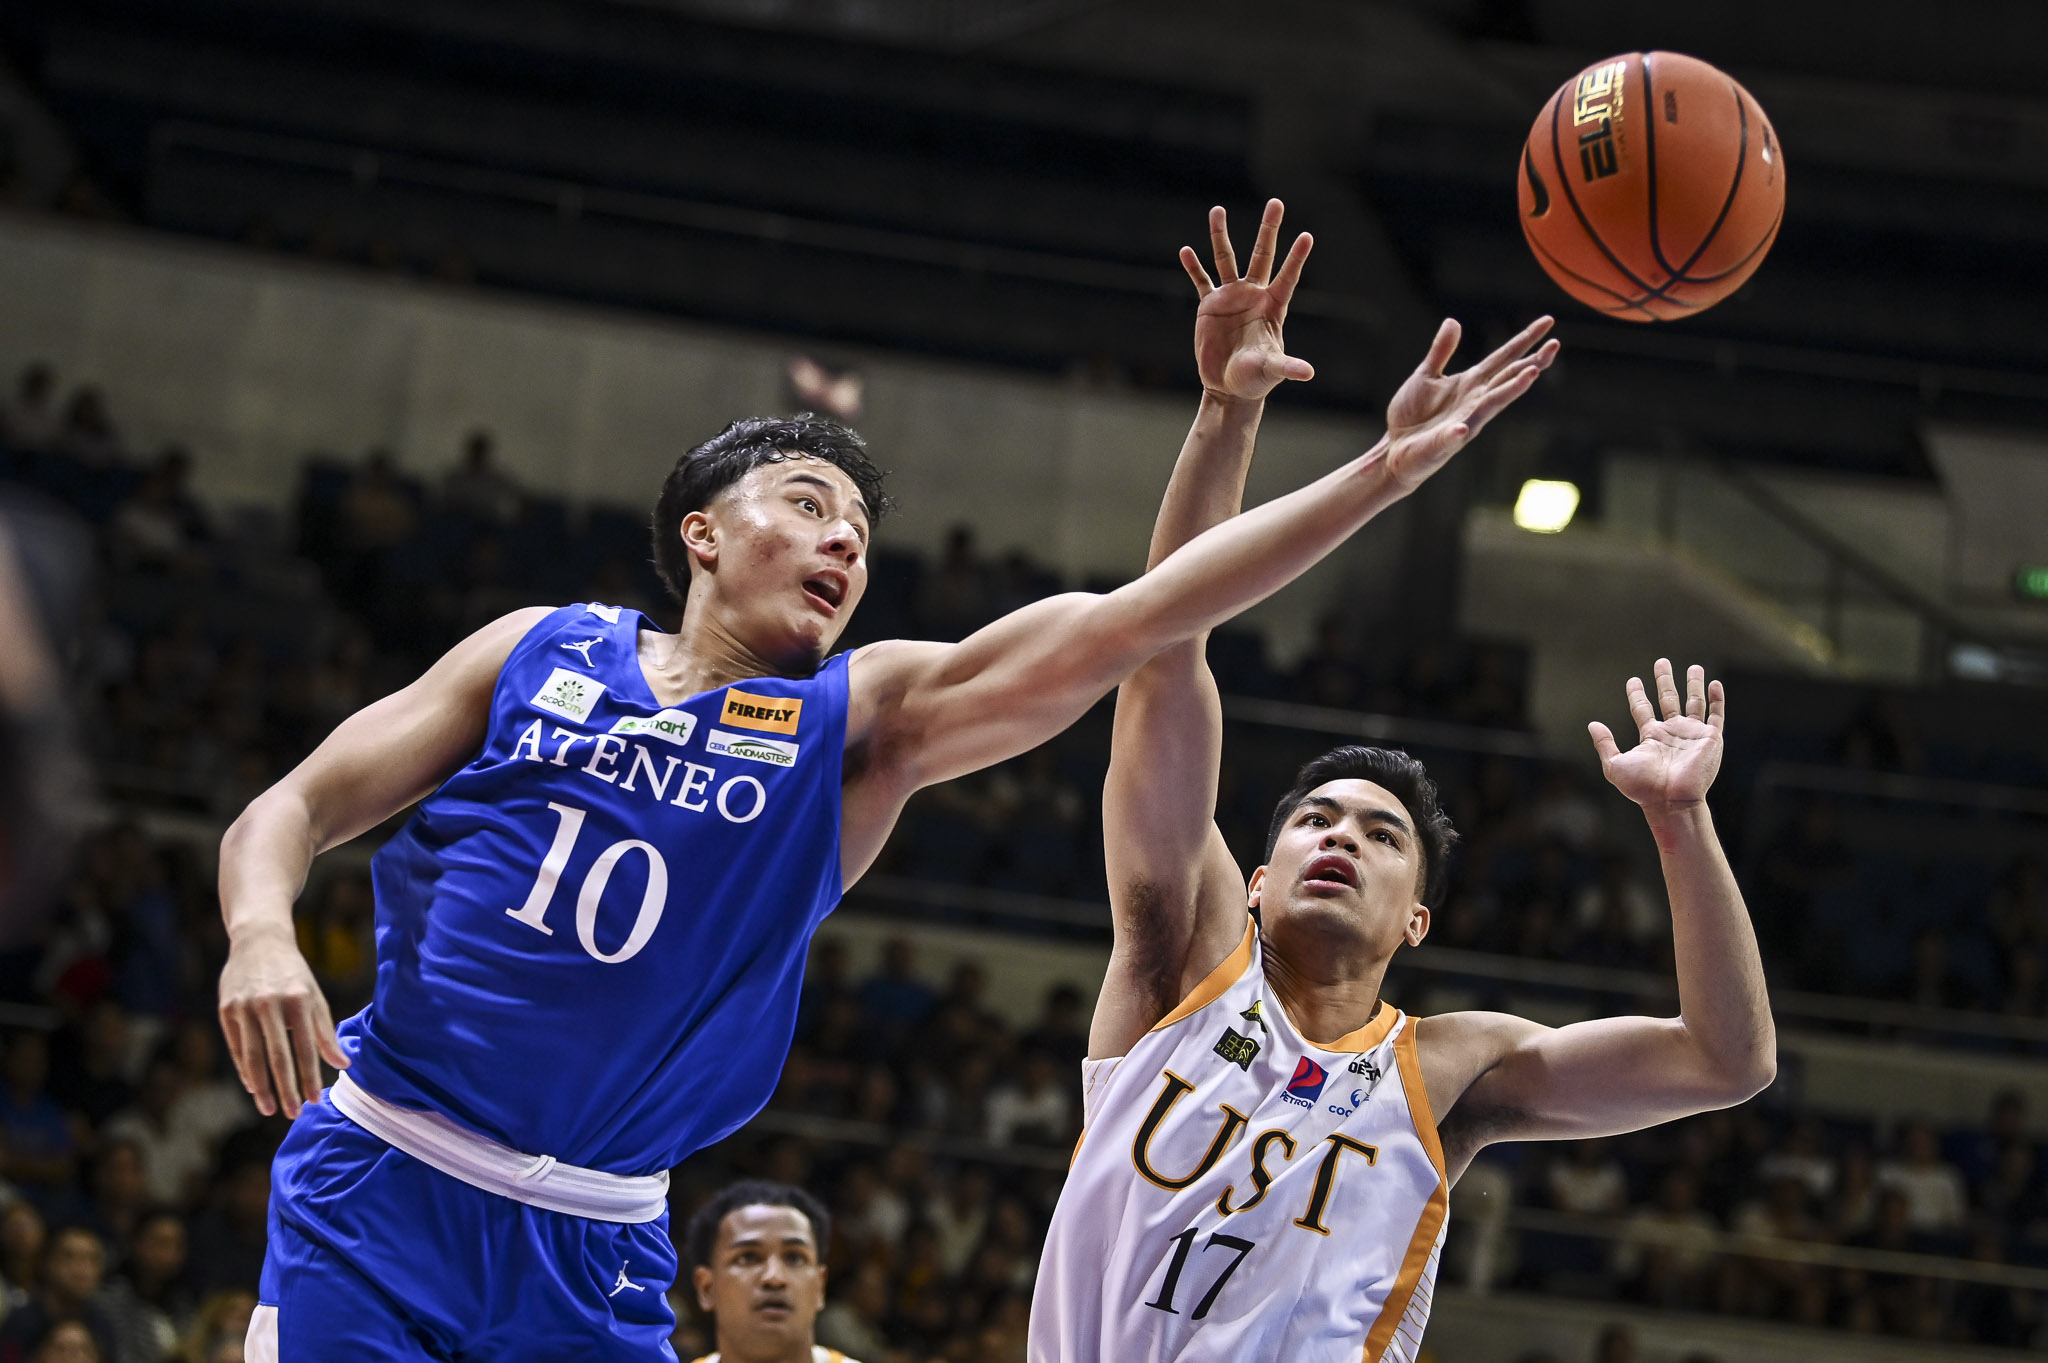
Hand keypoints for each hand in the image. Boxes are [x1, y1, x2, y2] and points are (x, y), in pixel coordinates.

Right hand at [218, 923, 347, 1117]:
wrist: (259, 941)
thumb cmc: (293, 974)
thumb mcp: (314, 997)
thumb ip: (325, 1032)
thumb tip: (343, 1065)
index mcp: (297, 1000)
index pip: (305, 1047)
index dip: (310, 1076)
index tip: (314, 1100)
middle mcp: (269, 1004)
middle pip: (277, 1056)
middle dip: (285, 1088)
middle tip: (292, 1114)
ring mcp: (244, 1007)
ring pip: (252, 1056)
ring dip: (261, 1087)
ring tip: (270, 1108)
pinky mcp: (225, 1010)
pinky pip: (236, 1047)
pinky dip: (245, 1069)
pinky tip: (254, 1086)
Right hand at [1180, 200, 1314, 401]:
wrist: (1229, 387)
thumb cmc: (1256, 379)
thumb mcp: (1271, 370)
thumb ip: (1287, 367)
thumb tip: (1308, 373)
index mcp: (1272, 307)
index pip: (1287, 277)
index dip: (1296, 258)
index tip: (1307, 236)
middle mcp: (1253, 295)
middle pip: (1262, 255)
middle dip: (1269, 230)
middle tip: (1276, 202)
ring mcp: (1231, 297)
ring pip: (1226, 259)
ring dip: (1220, 236)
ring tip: (1217, 210)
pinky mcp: (1209, 306)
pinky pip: (1201, 281)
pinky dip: (1193, 267)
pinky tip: (1186, 251)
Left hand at [1380, 316, 1558, 490]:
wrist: (1394, 450)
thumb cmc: (1413, 415)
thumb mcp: (1425, 375)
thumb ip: (1441, 350)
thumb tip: (1453, 320)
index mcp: (1471, 383)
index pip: (1504, 358)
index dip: (1525, 340)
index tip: (1548, 322)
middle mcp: (1474, 402)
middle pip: (1508, 378)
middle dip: (1532, 363)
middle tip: (1555, 346)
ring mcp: (1463, 423)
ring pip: (1492, 405)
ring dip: (1512, 389)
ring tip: (1531, 373)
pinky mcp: (1443, 443)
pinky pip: (1452, 438)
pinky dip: (1458, 432)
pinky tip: (1463, 428)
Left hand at [1588, 660, 1726, 817]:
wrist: (1671, 801)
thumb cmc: (1643, 788)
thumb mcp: (1615, 765)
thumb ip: (1605, 744)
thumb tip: (1592, 724)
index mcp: (1651, 737)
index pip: (1642, 709)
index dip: (1637, 694)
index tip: (1633, 680)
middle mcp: (1671, 732)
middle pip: (1667, 699)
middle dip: (1664, 681)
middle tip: (1661, 662)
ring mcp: (1692, 734)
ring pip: (1693, 702)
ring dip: (1693, 684)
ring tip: (1693, 666)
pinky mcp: (1710, 739)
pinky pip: (1716, 715)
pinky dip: (1717, 699)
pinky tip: (1715, 684)